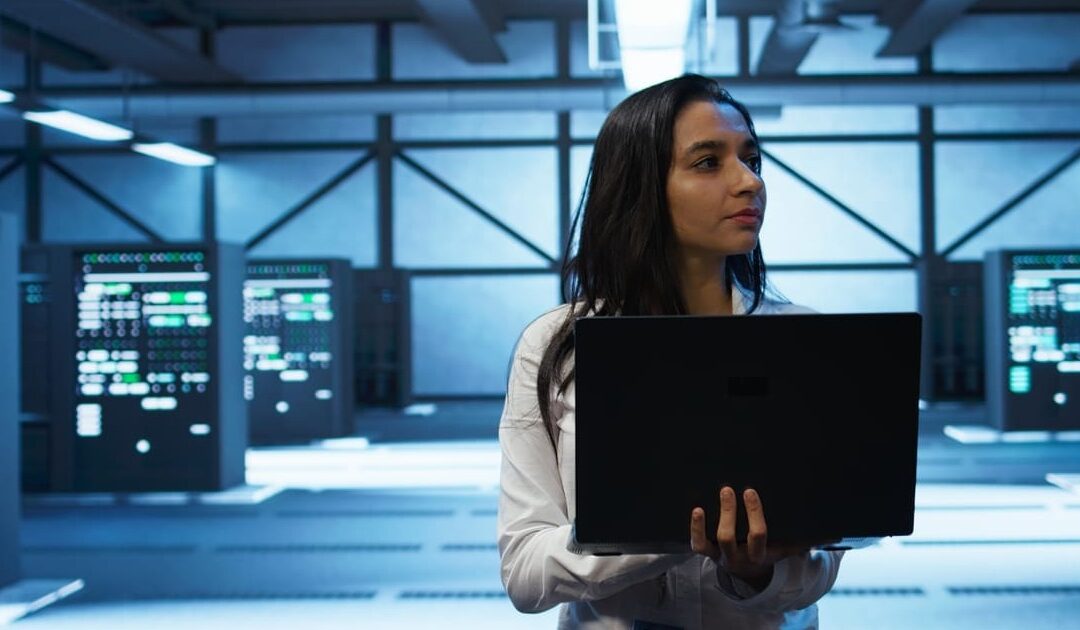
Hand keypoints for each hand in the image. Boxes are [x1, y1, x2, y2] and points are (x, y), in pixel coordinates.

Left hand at [689, 487, 809, 588]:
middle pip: (729, 538)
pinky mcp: (710, 553)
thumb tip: (834, 533)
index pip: (758, 536)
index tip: (750, 492)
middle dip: (729, 513)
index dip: (753, 515)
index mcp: (761, 554)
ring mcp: (723, 556)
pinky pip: (698, 545)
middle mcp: (740, 557)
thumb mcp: (790, 548)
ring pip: (713, 541)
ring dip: (711, 519)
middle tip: (728, 490)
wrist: (753, 573)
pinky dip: (695, 529)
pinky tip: (696, 510)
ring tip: (716, 496)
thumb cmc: (773, 550)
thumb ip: (808, 540)